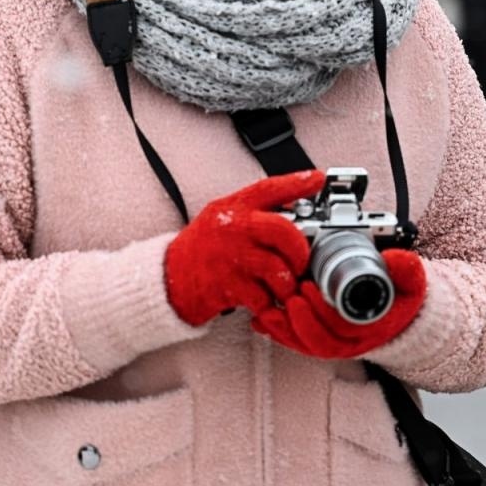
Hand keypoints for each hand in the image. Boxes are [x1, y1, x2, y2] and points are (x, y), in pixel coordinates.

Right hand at [164, 169, 320, 326]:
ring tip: (285, 288)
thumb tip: (293, 209)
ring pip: (277, 268)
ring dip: (288, 283)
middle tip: (302, 262)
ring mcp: (230, 257)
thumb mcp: (222, 217)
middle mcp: (233, 228)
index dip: (297, 182)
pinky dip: (271, 306)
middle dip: (301, 250)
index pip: (269, 188)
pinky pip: (263, 297)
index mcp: (233, 207)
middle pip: (283, 230)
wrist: (167, 278)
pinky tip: (268, 306)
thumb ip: (252, 212)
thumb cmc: (201, 249)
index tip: (318, 179)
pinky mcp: (228, 286)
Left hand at [251, 248, 425, 358]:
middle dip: (298, 320)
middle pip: (319, 340)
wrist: (399, 313)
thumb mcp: (411, 281)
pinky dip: (277, 334)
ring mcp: (334, 343)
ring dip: (283, 330)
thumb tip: (395, 259)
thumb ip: (407, 269)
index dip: (322, 312)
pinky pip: (296, 343)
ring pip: (304, 345)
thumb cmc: (401, 295)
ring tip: (266, 311)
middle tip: (286, 295)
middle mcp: (350, 342)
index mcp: (371, 329)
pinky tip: (260, 321)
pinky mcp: (318, 339)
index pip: (343, 328)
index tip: (307, 288)